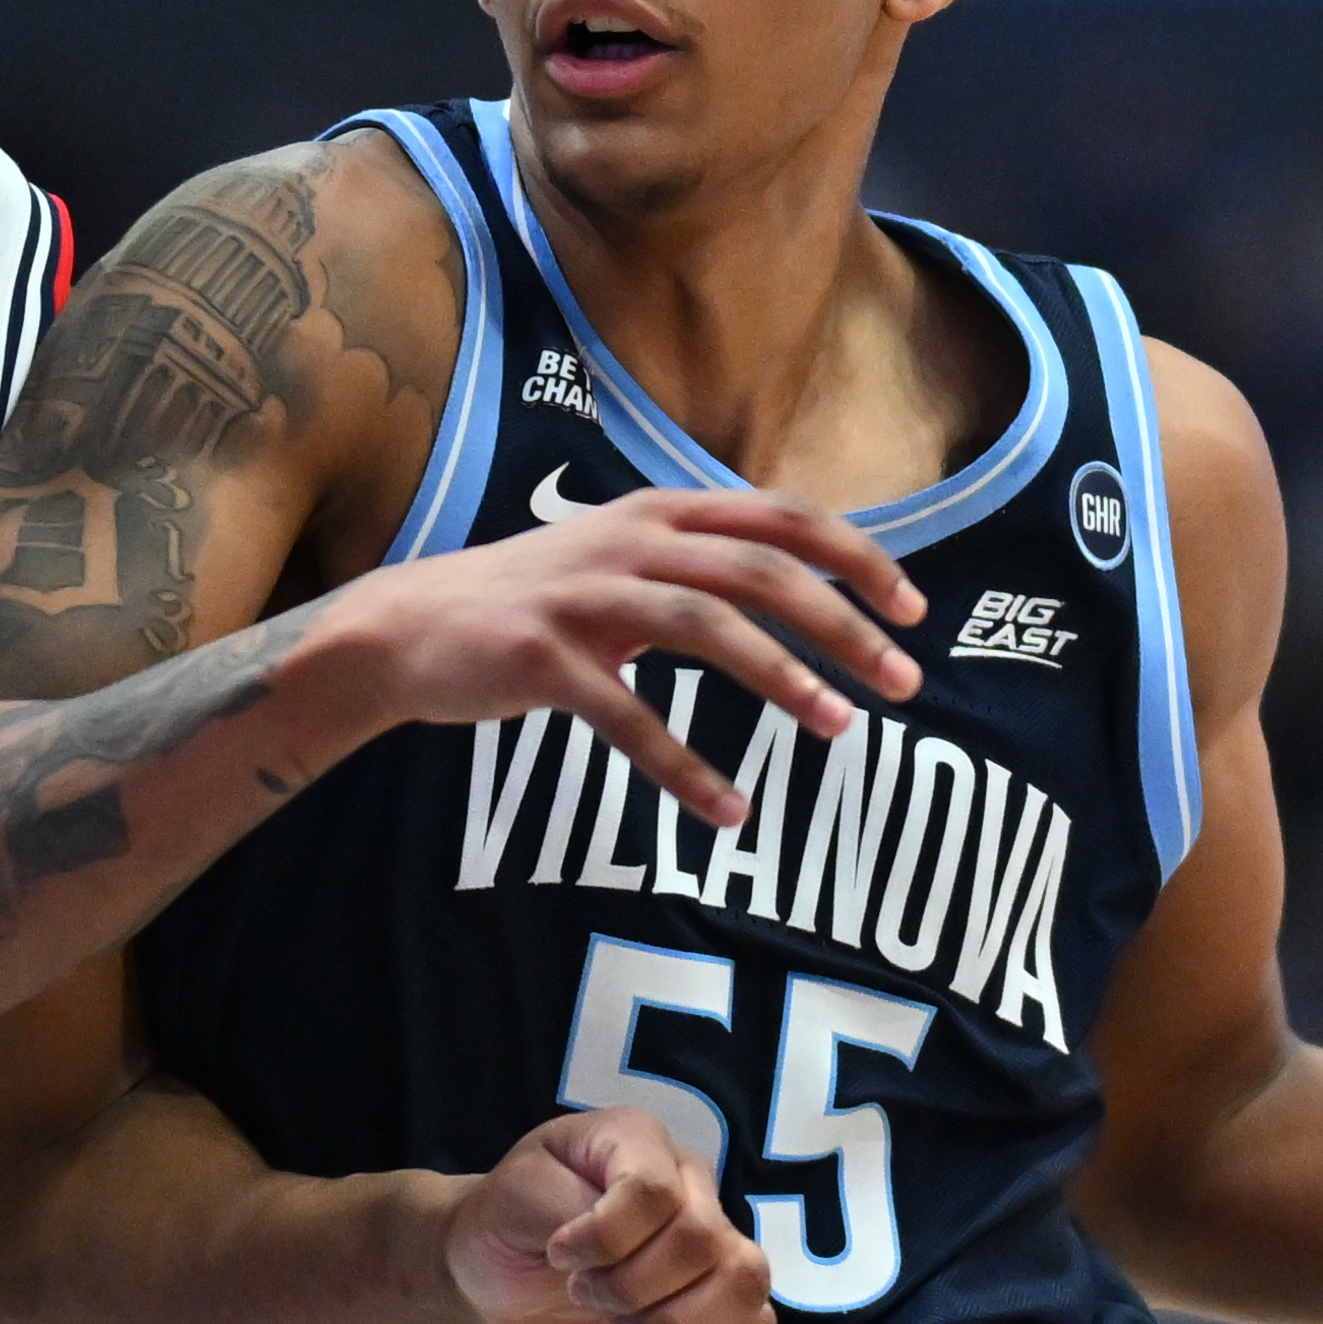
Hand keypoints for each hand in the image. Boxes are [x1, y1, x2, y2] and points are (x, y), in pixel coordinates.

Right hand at [302, 488, 926, 820]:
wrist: (407, 628)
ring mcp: (582, 596)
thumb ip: (702, 565)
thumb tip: (802, 590)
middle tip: (901, 682)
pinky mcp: (540, 659)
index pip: (782, 516)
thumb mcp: (624, 560)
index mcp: (661, 512)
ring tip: (839, 728)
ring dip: (780, 678)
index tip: (915, 609)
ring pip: (704, 626)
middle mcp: (629, 541)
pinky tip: (729, 811)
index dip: (855, 557)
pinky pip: (626, 717)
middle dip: (841, 625)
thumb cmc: (534, 601)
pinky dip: (683, 766)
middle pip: (759, 570)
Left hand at [445, 1109, 776, 1323]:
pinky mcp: (714, 1306)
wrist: (499, 1278)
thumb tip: (612, 1253)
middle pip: (702, 1240)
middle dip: (631, 1285)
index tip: (557, 1254)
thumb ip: (567, 1208)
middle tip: (580, 1294)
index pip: (656, 1190)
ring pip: (747, 1281)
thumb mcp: (514, 1194)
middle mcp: (690, 1186)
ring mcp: (710, 1246)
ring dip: (675, 1322)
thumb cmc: (507, 1221)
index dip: (606, 1236)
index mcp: (640, 1142)